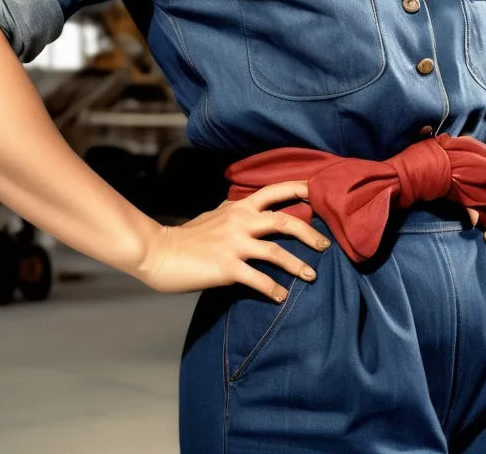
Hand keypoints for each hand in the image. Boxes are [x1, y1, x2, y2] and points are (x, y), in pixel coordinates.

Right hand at [135, 180, 330, 301]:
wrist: (160, 253)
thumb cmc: (188, 236)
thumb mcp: (214, 214)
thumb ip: (234, 209)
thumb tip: (247, 204)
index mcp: (239, 206)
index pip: (274, 191)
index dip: (298, 189)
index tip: (318, 192)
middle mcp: (240, 221)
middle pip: (284, 221)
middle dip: (309, 233)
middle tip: (326, 244)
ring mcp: (234, 244)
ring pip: (276, 252)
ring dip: (298, 265)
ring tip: (312, 276)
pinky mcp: (227, 268)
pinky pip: (258, 279)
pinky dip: (273, 289)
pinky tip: (282, 297)